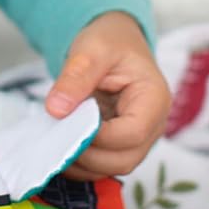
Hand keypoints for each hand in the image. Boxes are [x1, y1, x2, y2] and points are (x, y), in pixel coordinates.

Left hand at [44, 11, 169, 180]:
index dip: (98, 136)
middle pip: (125, 159)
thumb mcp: (91, 49)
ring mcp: (139, 138)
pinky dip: (81, 163)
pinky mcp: (122, 143)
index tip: (68, 122)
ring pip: (114, 167)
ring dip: (82, 163)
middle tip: (56, 136)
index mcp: (154, 99)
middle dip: (88, 155)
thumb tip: (56, 110)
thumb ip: (75, 78)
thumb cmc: (110, 41)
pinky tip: (60, 146)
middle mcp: (153, 124)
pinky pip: (104, 163)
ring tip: (54, 142)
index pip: (132, 133)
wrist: (115, 42)